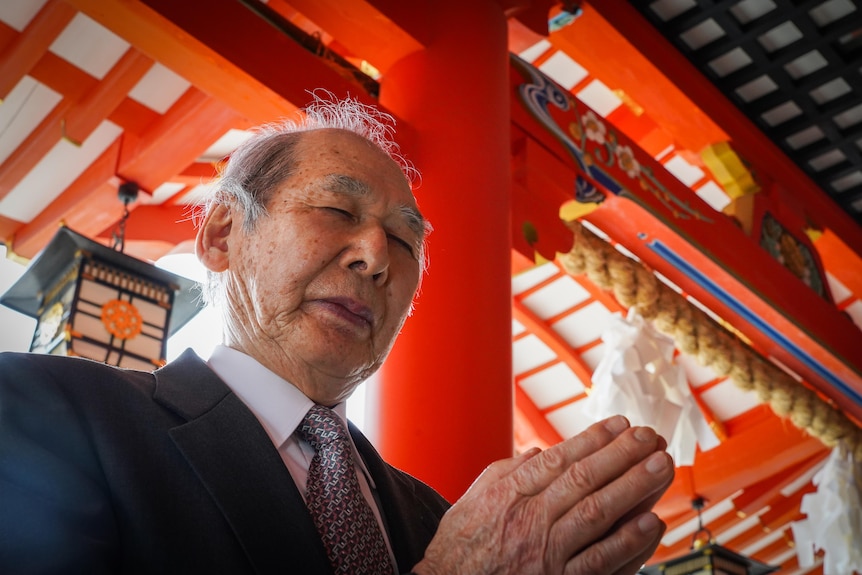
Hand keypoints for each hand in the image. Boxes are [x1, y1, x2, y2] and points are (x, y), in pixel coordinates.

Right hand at [412, 416, 673, 574]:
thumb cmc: (461, 547)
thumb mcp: (473, 498)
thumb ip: (507, 472)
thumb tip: (537, 453)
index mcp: (510, 492)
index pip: (560, 458)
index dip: (595, 439)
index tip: (622, 424)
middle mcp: (530, 518)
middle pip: (585, 479)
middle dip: (622, 454)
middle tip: (651, 437)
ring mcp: (546, 552)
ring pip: (598, 513)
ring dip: (634, 487)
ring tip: (661, 466)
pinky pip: (600, 561)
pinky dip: (628, 542)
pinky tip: (651, 522)